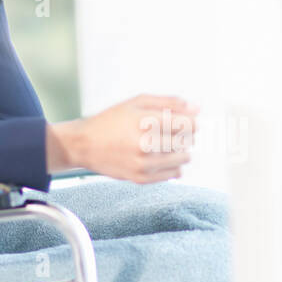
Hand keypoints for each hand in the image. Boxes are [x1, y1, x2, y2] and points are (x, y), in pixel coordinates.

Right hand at [48, 95, 198, 182]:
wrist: (84, 145)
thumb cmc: (112, 120)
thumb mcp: (138, 102)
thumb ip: (169, 103)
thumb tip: (198, 108)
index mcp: (145, 122)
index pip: (188, 124)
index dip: (192, 121)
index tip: (186, 121)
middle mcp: (145, 145)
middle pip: (187, 141)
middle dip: (185, 135)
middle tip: (171, 131)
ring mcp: (144, 164)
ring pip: (184, 158)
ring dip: (181, 150)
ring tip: (165, 144)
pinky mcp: (141, 179)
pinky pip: (174, 174)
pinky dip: (173, 165)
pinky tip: (160, 156)